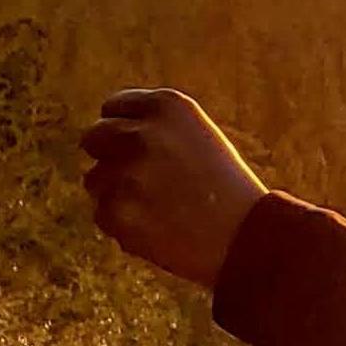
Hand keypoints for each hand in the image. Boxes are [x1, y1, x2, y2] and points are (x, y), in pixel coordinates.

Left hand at [80, 90, 269, 290]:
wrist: (251, 239)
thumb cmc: (228, 190)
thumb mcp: (200, 139)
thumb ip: (155, 129)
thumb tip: (105, 135)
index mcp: (168, 106)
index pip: (115, 107)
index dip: (126, 130)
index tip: (143, 151)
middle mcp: (142, 132)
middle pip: (94, 137)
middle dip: (112, 157)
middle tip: (147, 182)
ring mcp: (126, 172)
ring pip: (96, 180)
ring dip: (119, 194)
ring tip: (164, 210)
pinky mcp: (116, 210)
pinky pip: (104, 215)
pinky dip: (126, 225)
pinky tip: (161, 229)